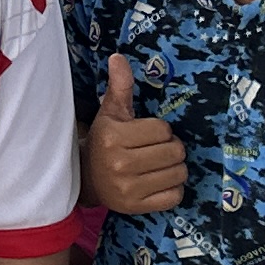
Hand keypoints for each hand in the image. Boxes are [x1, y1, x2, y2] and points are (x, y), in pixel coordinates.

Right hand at [83, 57, 186, 214]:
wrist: (86, 178)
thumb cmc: (104, 141)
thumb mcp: (110, 113)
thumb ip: (120, 86)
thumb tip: (119, 57)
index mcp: (114, 137)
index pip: (163, 129)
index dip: (160, 130)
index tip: (145, 135)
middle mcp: (120, 164)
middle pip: (175, 152)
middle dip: (171, 148)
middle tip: (155, 150)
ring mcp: (128, 189)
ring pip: (178, 174)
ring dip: (174, 168)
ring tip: (157, 166)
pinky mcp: (136, 207)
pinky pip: (175, 196)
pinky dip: (173, 189)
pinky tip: (158, 182)